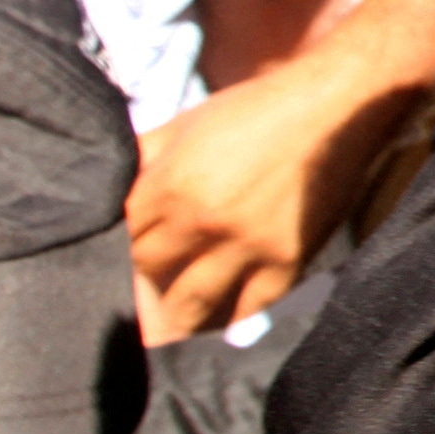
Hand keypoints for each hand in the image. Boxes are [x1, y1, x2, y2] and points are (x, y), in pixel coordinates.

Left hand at [127, 50, 412, 339]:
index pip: (115, 242)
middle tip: (131, 300)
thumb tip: (97, 184)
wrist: (337, 103)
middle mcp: (201, 221)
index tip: (105, 268)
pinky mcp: (287, 261)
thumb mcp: (186, 123)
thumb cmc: (257, 108)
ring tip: (163, 330)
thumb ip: (139, 158)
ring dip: (171, 319)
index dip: (107, 256)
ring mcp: (246, 246)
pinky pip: (247, 309)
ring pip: (188, 308)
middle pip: (146, 278)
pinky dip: (228, 322)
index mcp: (169, 184)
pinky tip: (218, 326)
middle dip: (137, 286)